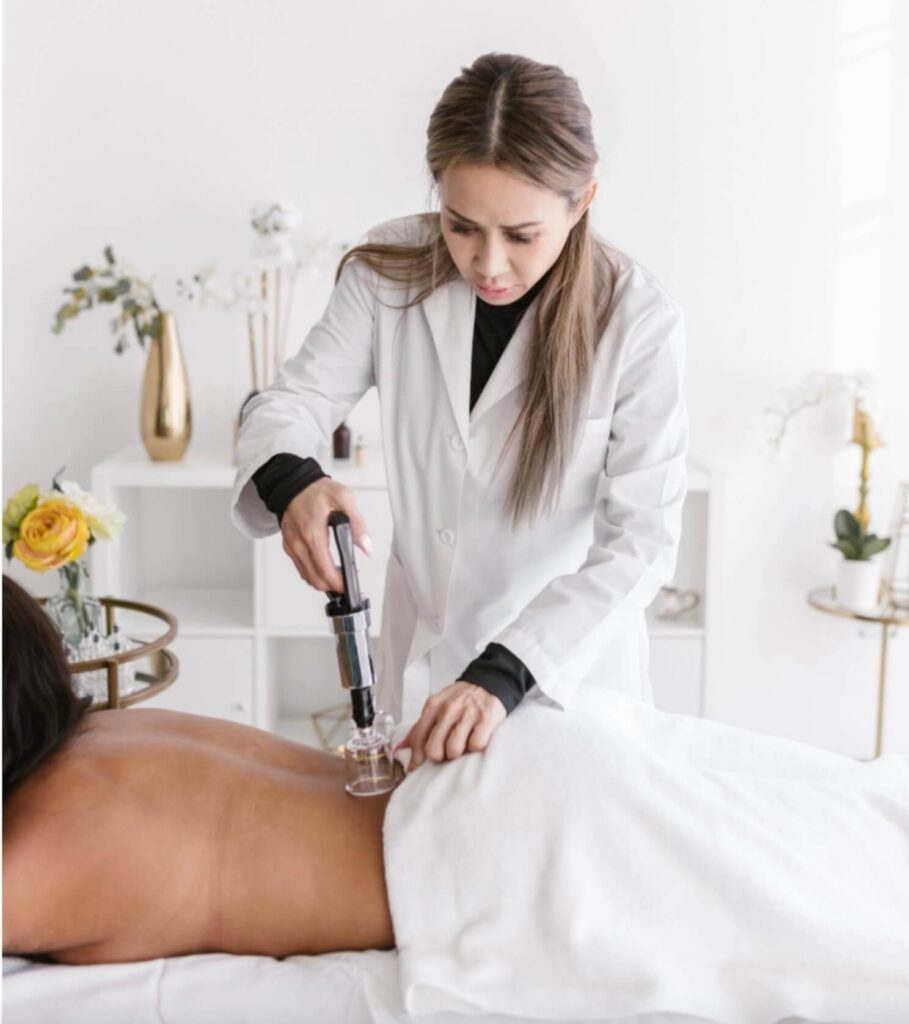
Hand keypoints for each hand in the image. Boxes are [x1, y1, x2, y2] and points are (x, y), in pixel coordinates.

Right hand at [279, 478, 371, 592]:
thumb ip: (358, 524)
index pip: (324, 570)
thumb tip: (366, 546)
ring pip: (306, 576)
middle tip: (345, 582)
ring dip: (321, 581)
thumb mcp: (344, 499)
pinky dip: (312, 572)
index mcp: (313, 534)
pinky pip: (300, 566)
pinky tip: (323, 568)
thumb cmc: (316, 490)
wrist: (293, 483)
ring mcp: (292, 546)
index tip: (347, 585)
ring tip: (337, 576)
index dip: (337, 583)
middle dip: (331, 586)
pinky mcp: (288, 545)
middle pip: (314, 578)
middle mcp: (299, 543)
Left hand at [395, 681, 506, 771]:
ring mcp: (467, 713)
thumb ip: (420, 726)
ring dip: (457, 753)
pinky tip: (475, 739)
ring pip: (454, 750)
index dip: (416, 758)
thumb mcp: (437, 705)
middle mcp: (448, 709)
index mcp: (433, 706)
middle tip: (445, 753)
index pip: (418, 738)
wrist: (488, 683)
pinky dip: (475, 747)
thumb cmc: (460, 699)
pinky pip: (476, 745)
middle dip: (439, 756)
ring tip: (462, 745)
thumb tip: (401, 748)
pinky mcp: (485, 719)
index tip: (415, 769)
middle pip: (434, 748)